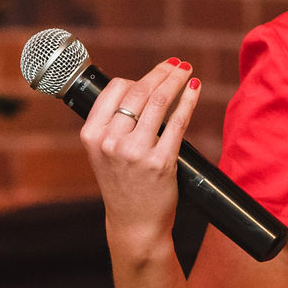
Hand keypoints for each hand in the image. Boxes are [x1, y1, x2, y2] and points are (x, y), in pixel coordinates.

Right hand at [78, 57, 201, 260]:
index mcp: (92, 135)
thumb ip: (113, 122)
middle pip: (139, 91)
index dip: (137, 77)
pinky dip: (189, 100)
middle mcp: (110, 142)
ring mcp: (135, 152)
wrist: (134, 223)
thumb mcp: (104, 153)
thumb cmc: (123, 183)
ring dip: (177, 80)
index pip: (114, 89)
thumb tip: (142, 85)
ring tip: (186, 71)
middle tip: (177, 64)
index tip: (155, 72)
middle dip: (162, 72)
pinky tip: (195, 89)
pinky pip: (178, 121)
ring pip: (159, 101)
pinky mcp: (161, 162)